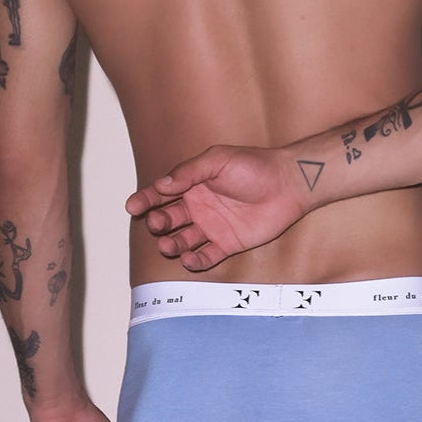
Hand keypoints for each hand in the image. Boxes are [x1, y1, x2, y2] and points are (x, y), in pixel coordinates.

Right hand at [125, 145, 308, 271]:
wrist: (288, 184)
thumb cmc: (254, 166)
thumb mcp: (217, 160)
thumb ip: (189, 172)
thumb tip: (161, 185)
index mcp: (192, 184)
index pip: (161, 194)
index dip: (145, 200)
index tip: (133, 206)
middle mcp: (198, 207)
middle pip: (168, 220)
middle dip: (158, 223)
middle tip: (158, 223)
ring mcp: (212, 227)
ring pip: (182, 241)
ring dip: (172, 245)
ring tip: (169, 245)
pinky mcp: (227, 244)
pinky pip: (206, 257)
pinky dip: (195, 261)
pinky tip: (189, 259)